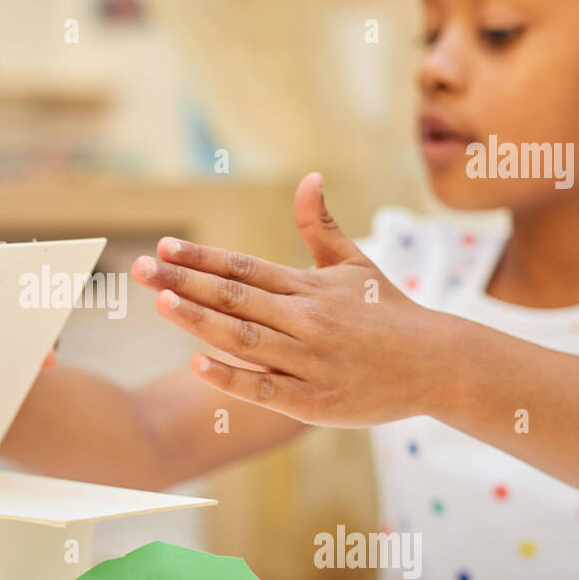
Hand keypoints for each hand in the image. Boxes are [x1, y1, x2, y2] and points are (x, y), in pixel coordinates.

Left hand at [130, 172, 444, 427]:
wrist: (438, 364)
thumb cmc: (390, 313)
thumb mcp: (355, 264)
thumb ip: (320, 226)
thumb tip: (308, 177)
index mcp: (309, 288)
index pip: (244, 268)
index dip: (201, 257)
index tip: (163, 246)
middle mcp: (305, 320)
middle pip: (234, 299)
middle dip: (183, 281)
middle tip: (139, 267)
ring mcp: (309, 361)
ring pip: (244, 339)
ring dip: (200, 321)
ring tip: (161, 302)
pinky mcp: (314, 402)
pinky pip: (264, 389)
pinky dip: (230, 377)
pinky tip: (195, 364)